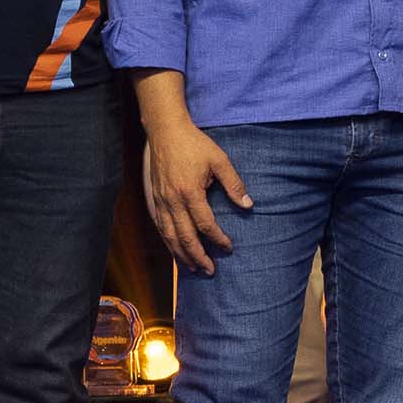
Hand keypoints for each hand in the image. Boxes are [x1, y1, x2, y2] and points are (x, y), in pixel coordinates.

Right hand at [143, 118, 250, 274]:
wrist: (165, 131)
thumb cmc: (194, 144)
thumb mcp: (220, 160)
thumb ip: (234, 184)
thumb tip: (248, 205)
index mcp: (190, 192)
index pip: (205, 224)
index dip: (217, 239)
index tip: (228, 247)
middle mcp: (172, 200)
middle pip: (184, 237)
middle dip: (198, 256)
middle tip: (210, 271)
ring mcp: (161, 201)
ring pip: (169, 235)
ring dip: (181, 254)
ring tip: (193, 268)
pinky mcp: (155, 199)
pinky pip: (160, 226)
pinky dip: (168, 242)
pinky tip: (175, 250)